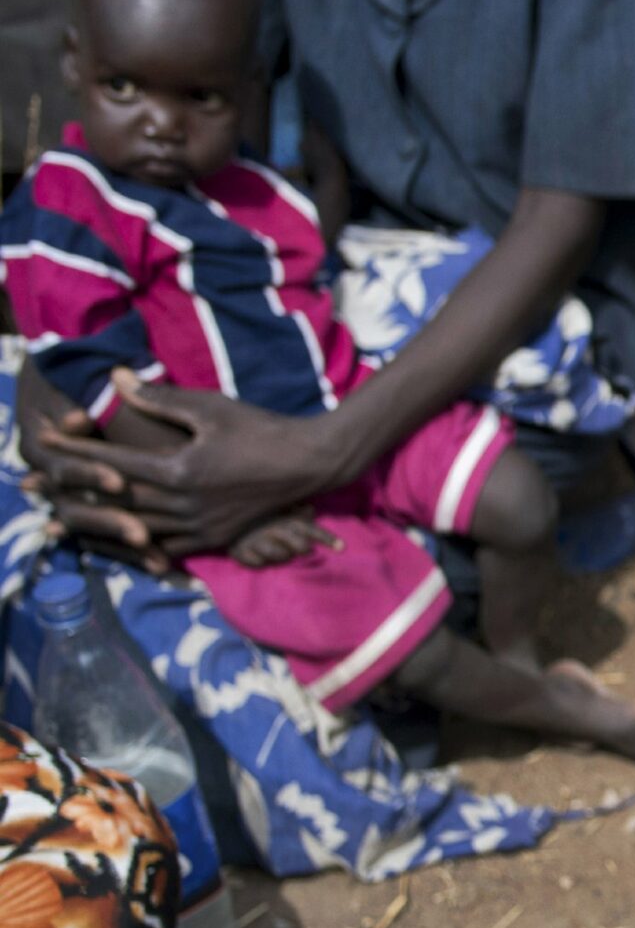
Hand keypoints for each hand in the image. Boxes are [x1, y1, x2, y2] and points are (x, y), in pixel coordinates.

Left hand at [34, 372, 338, 555]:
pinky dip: (136, 545)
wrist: (310, 463)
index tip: (46, 439)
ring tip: (59, 517)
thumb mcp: (210, 407)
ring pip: (134, 529)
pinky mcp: (215, 538)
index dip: (75, 450)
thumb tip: (115, 379)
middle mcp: (185, 505)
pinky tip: (115, 541)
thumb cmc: (261, 428)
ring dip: (94, 522)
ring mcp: (200, 527)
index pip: (112, 462)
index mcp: (180, 470)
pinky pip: (165, 548)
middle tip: (31, 485)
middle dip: (69, 490)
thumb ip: (159, 399)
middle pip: (113, 500)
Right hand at [228, 512, 339, 568]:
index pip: (310, 529)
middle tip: (302, 549)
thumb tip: (310, 509)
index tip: (342, 547)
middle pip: (298, 546)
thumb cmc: (258, 515)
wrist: (220, 514)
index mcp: (285, 519)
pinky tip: (257, 556)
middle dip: (303, 549)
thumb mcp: (277, 509)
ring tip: (278, 552)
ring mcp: (256, 540)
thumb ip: (295, 512)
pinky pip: (257, 563)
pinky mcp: (239, 550)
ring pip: (279, 556)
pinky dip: (259, 561)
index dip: (326, 537)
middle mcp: (273, 529)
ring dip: (282, 557)